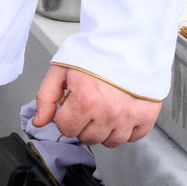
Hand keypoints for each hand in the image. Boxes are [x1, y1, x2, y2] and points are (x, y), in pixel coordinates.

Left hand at [32, 64, 160, 147]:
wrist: (125, 43)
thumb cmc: (93, 54)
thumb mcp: (60, 70)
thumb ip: (46, 98)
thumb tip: (39, 121)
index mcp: (85, 101)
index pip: (66, 129)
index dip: (65, 117)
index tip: (71, 106)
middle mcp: (108, 113)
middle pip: (87, 138)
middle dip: (82, 124)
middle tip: (87, 106)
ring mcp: (128, 117)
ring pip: (110, 142)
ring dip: (104, 130)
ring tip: (103, 109)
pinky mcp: (146, 117)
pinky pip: (132, 138)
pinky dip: (125, 130)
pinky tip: (120, 114)